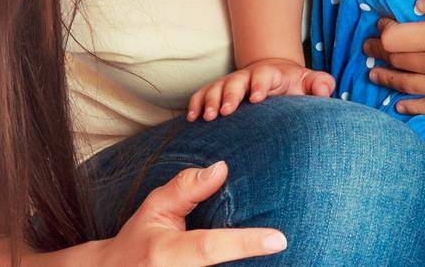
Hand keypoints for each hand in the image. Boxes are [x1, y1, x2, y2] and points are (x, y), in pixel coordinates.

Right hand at [99, 160, 286, 264]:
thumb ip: (186, 188)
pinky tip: (250, 263)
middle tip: (285, 250)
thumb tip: (222, 168)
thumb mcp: (155, 209)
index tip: (279, 239)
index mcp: (165, 253)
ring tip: (272, 257)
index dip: (245, 243)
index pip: (209, 247)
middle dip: (251, 261)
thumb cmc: (138, 241)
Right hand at [187, 58, 334, 120]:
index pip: (265, 76)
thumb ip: (319, 84)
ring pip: (216, 88)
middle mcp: (247, 76)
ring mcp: (229, 83)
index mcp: (270, 74)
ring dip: (211, 101)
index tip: (257, 98)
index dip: (260, 85)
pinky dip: (195, 104)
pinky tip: (192, 119)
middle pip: (236, 81)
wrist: (273, 77)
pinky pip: (201, 95)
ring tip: (207, 117)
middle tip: (227, 111)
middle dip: (231, 94)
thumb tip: (325, 88)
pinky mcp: (216, 92)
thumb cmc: (292, 86)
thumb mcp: (307, 82)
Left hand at [362, 0, 424, 114]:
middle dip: (378, 53)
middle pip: (397, 61)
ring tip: (372, 74)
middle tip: (367, 47)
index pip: (395, 38)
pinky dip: (410, 108)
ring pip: (407, 85)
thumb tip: (416, 5)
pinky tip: (400, 107)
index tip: (383, 24)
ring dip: (386, 79)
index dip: (384, 31)